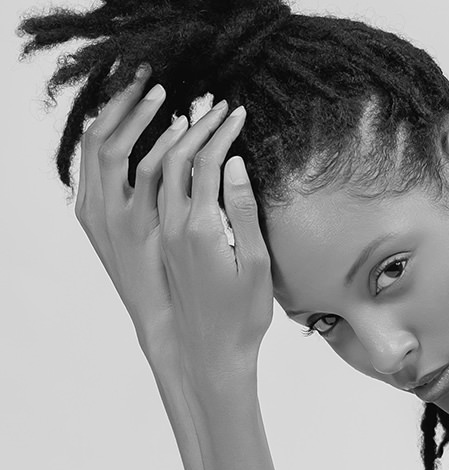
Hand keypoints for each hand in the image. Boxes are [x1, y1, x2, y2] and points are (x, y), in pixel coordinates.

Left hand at [75, 64, 271, 389]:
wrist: (210, 352)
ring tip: (194, 118)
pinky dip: (169, 166)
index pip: (207, 164)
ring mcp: (165, 236)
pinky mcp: (165, 245)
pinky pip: (159, 193)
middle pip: (176, 160)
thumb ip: (243, 211)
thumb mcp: (257, 263)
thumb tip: (234, 164)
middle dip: (197, 127)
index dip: (221, 133)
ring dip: (177, 143)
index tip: (237, 111)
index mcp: (201, 229)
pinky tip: (180, 157)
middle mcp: (175, 227)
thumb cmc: (242, 314)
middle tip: (216, 105)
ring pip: (160, 175)